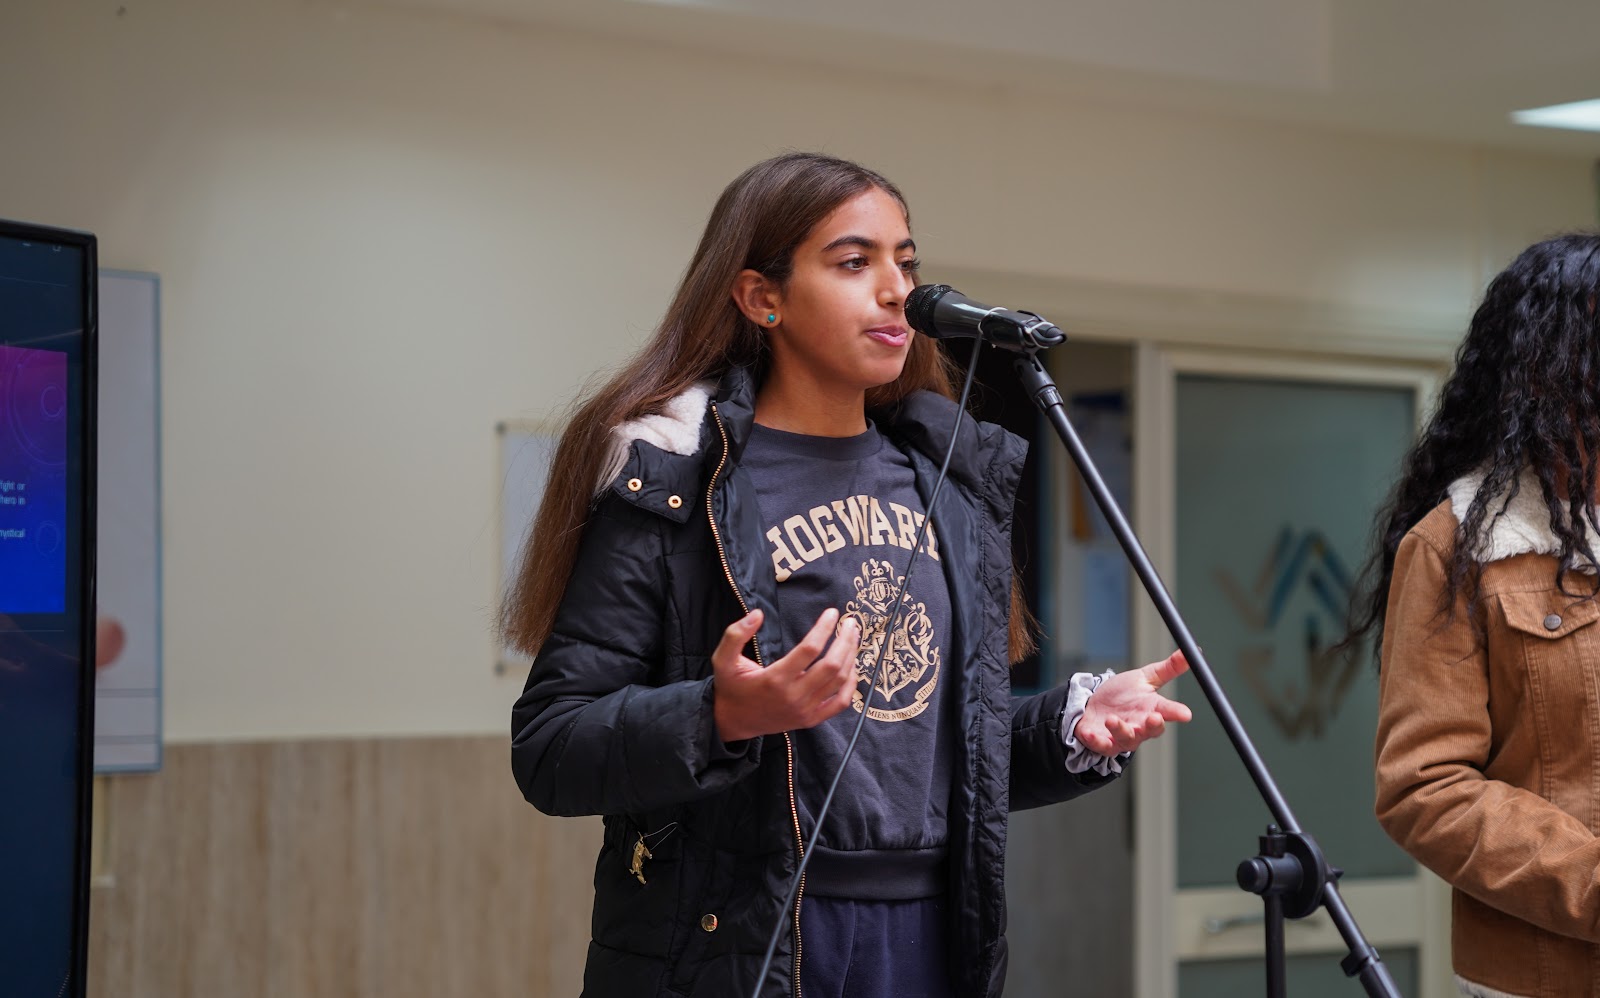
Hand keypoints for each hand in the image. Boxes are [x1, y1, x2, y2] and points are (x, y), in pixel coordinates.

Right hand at [712, 608, 859, 742]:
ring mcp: (805, 710)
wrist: (733, 721)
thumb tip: (757, 614)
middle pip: (832, 665)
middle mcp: (793, 696)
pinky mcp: (811, 719)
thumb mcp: (723, 658)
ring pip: (840, 681)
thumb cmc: (731, 686)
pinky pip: (840, 702)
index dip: (824, 628)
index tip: (832, 613)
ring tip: (853, 637)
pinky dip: (851, 684)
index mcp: (775, 679)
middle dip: (845, 640)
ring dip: (851, 657)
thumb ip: (736, 634)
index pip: (810, 649)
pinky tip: (852, 666)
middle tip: (851, 622)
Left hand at [1074, 651, 1192, 755]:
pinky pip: (1101, 745)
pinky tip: (1092, 735)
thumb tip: (1191, 652)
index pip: (1168, 711)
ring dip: (1121, 730)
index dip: (1177, 712)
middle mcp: (1140, 726)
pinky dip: (1097, 742)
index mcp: (1152, 710)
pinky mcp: (1102, 742)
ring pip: (1127, 739)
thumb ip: (1168, 668)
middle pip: (1151, 730)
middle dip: (1153, 725)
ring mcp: (1121, 736)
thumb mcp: (1145, 677)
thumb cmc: (1122, 695)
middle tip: (1154, 718)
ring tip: (1112, 719)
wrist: (1094, 706)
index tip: (1185, 714)